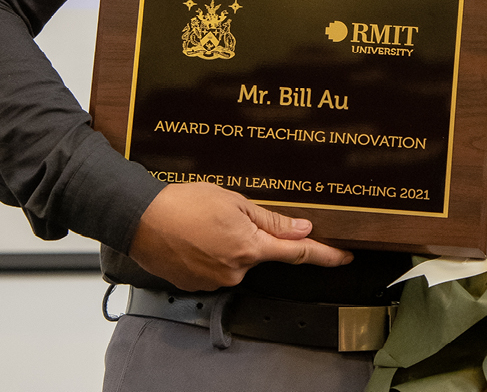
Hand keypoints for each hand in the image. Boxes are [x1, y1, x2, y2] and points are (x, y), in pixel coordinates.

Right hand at [128, 183, 352, 290]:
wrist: (141, 219)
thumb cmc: (185, 204)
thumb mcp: (234, 202)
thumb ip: (270, 220)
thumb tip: (301, 230)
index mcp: (250, 248)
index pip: (298, 254)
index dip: (325, 255)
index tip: (345, 257)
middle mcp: (236, 271)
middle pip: (261, 254)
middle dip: (253, 235)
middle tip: (228, 215)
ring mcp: (215, 281)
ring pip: (237, 260)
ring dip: (231, 243)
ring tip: (206, 222)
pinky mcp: (197, 285)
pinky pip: (217, 268)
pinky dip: (213, 252)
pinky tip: (198, 236)